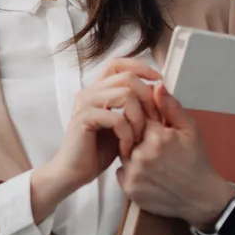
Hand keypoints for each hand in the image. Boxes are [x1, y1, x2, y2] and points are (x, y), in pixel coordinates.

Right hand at [31, 59, 160, 219]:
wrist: (75, 170)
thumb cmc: (98, 150)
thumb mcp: (123, 125)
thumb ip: (135, 107)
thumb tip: (159, 92)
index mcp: (98, 90)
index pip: (118, 64)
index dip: (141, 67)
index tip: (158, 81)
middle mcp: (90, 92)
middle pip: (127, 77)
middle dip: (148, 99)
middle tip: (153, 122)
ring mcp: (85, 103)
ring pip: (125, 94)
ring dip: (139, 117)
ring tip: (138, 137)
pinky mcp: (84, 118)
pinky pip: (117, 118)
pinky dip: (128, 134)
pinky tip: (126, 147)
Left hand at [115, 85, 234, 228]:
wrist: (201, 198)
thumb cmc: (196, 162)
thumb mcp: (190, 130)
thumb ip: (171, 107)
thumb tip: (156, 86)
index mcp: (156, 137)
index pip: (136, 117)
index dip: (145, 121)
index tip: (155, 129)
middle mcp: (141, 155)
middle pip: (126, 135)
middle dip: (138, 137)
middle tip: (156, 148)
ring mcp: (134, 173)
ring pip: (122, 153)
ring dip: (132, 153)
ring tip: (154, 160)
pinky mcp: (129, 189)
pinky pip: (120, 172)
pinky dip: (130, 171)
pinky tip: (148, 173)